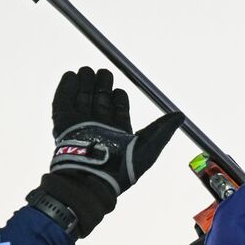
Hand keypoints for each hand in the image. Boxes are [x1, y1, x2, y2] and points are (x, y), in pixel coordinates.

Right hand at [50, 66, 182, 194]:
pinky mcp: (63, 123)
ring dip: (86, 83)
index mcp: (118, 135)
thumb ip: (163, 128)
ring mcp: (80, 125)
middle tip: (104, 73)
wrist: (94, 174)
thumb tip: (181, 116)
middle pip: (100, 102)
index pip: (118, 112)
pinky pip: (63, 101)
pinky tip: (71, 75)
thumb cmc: (124, 166)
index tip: (119, 90)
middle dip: (102, 86)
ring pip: (83, 99)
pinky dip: (67, 87)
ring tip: (88, 70)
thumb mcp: (150, 145)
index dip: (119, 99)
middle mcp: (99, 128)